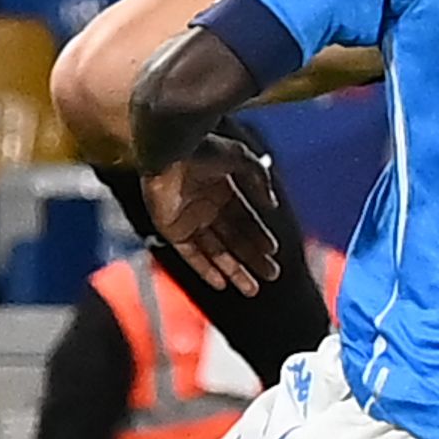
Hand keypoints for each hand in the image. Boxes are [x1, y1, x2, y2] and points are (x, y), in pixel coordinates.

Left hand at [144, 133, 286, 294]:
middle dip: (252, 259)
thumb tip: (272, 206)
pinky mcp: (171, 230)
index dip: (259, 236)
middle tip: (271, 275)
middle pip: (234, 239)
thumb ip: (259, 180)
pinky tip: (222, 283)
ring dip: (233, 271)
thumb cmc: (201, 149)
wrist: (166, 149)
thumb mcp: (240, 159)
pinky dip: (205, 270)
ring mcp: (189, 220)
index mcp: (224, 189)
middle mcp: (207, 207)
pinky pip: (190, 255)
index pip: (246, 219)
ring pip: (215, 252)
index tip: (272, 251)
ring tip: (252, 289)